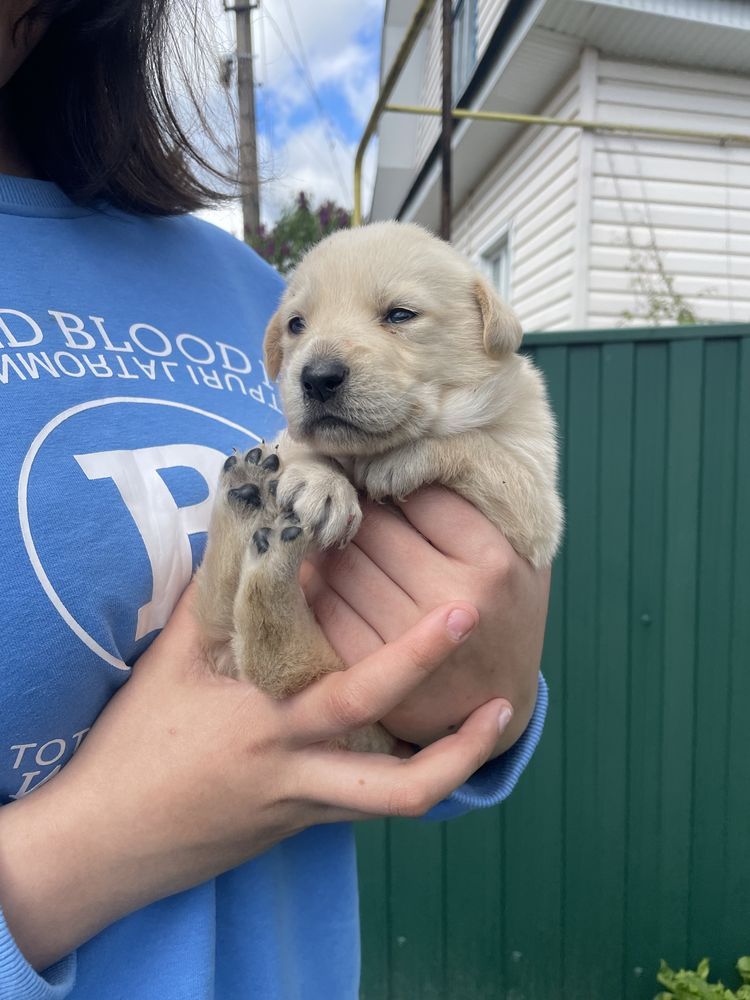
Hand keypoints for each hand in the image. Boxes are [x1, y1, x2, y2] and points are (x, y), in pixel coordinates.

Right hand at [0, 583, 509, 971]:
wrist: (110, 842)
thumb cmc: (137, 741)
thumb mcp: (170, 660)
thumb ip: (214, 597)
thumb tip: (248, 533)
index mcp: (258, 703)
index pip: (316, 642)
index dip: (354, 596)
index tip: (395, 546)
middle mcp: (292, 752)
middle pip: (371, 707)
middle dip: (422, 659)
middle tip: (467, 614)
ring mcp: (307, 796)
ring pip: (401, 791)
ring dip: (456, 756)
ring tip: (498, 711)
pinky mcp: (309, 822)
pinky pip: (377, 803)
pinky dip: (418, 775)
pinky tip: (443, 746)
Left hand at [301, 487, 550, 755]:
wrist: (497, 703)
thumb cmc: (504, 612)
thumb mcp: (516, 553)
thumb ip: (479, 503)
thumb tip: (406, 451)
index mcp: (493, 561)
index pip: (418, 491)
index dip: (392, 480)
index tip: (382, 480)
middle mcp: (456, 599)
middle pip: (372, 525)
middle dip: (354, 510)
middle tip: (345, 502)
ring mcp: (409, 642)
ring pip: (341, 563)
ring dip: (328, 545)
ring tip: (333, 537)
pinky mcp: (371, 674)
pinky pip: (323, 608)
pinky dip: (315, 587)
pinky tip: (325, 578)